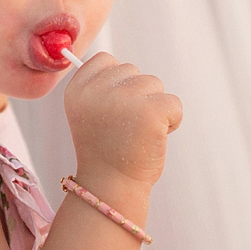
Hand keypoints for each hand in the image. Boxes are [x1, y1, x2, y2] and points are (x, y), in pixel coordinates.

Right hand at [63, 54, 181, 190]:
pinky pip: (174, 103)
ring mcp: (123, 98)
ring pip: (154, 84)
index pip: (105, 60)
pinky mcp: (150, 110)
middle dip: (137, 96)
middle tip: (125, 128)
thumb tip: (124, 69)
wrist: (111, 189)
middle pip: (132, 72)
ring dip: (154, 107)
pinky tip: (153, 138)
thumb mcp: (89, 113)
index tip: (113, 112)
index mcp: (77, 89)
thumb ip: (100, 87)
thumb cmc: (106, 152)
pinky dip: (172, 121)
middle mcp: (96, 89)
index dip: (117, 84)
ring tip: (138, 134)